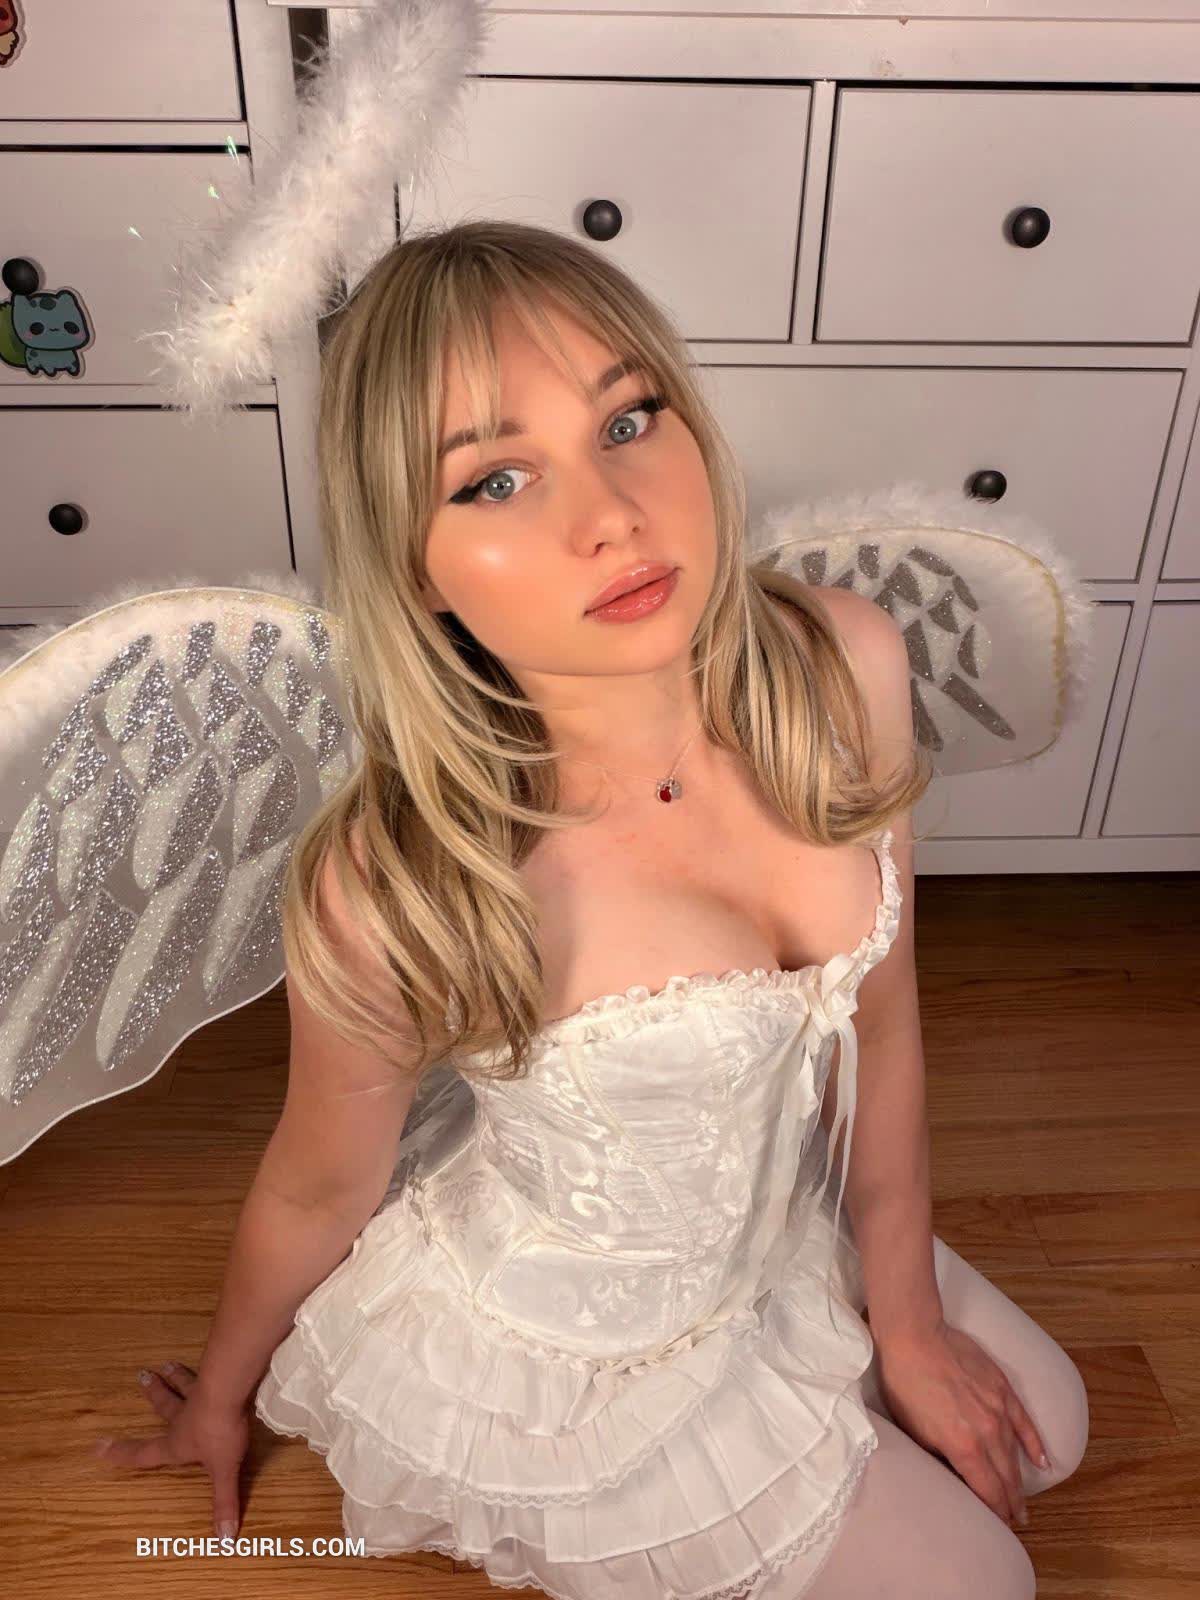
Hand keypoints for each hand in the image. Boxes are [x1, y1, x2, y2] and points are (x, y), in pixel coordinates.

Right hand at [92, 1361, 249, 1537]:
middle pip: (163, 1405)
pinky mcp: (214, 1378)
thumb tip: (224, 1539)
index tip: (97, 1446)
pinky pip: (207, 1372)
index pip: (143, 1453)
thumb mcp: (223, 1470)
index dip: (121, 1454)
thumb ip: (224, 1501)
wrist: (229, 1389)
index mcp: (176, 1443)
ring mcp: (197, 1394)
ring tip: (166, 1364)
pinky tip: (209, 1357)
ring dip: (174, 1376)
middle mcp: (182, 1417)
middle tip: (142, 1376)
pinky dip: (204, 1365)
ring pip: (182, 1385)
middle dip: (153, 1394)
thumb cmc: (219, 1432)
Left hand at [874, 1322, 1048, 1529]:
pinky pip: (1024, 1422)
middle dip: (1010, 1502)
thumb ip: (940, 1457)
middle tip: (1015, 1520)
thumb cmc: (905, 1385)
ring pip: (1014, 1454)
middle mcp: (987, 1432)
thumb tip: (955, 1475)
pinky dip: (1034, 1444)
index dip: (995, 1512)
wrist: (914, 1337)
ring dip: (1019, 1480)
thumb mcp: (915, 1431)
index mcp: (964, 1447)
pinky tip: (1043, 1462)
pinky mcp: (1002, 1388)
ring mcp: (998, 1409)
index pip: (988, 1490)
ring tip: (1022, 1501)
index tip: (999, 1526)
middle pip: (1005, 1477)